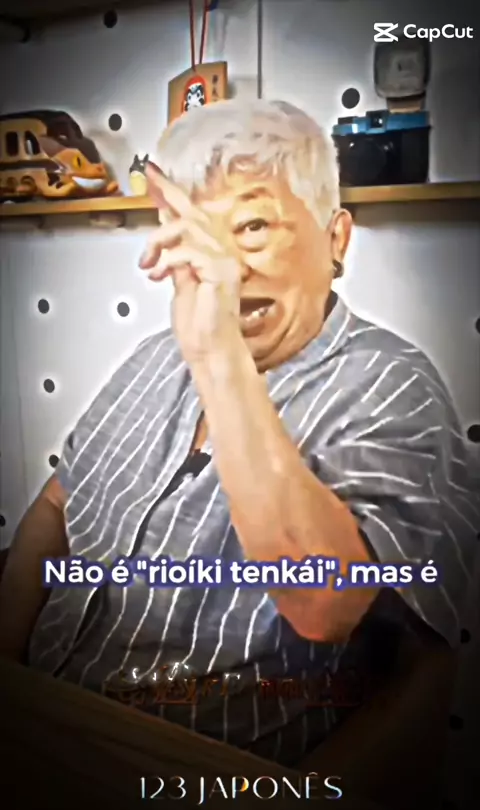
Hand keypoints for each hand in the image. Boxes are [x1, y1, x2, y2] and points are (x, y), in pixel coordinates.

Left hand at [139, 163, 241, 366]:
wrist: (209, 353)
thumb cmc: (199, 328)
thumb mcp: (179, 283)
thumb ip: (175, 256)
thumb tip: (165, 232)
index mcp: (214, 254)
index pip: (194, 216)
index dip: (174, 193)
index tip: (154, 174)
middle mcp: (224, 253)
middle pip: (191, 214)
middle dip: (166, 200)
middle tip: (148, 184)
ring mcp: (225, 261)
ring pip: (187, 229)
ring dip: (158, 243)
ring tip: (148, 264)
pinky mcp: (221, 272)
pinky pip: (188, 251)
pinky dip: (167, 261)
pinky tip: (158, 275)